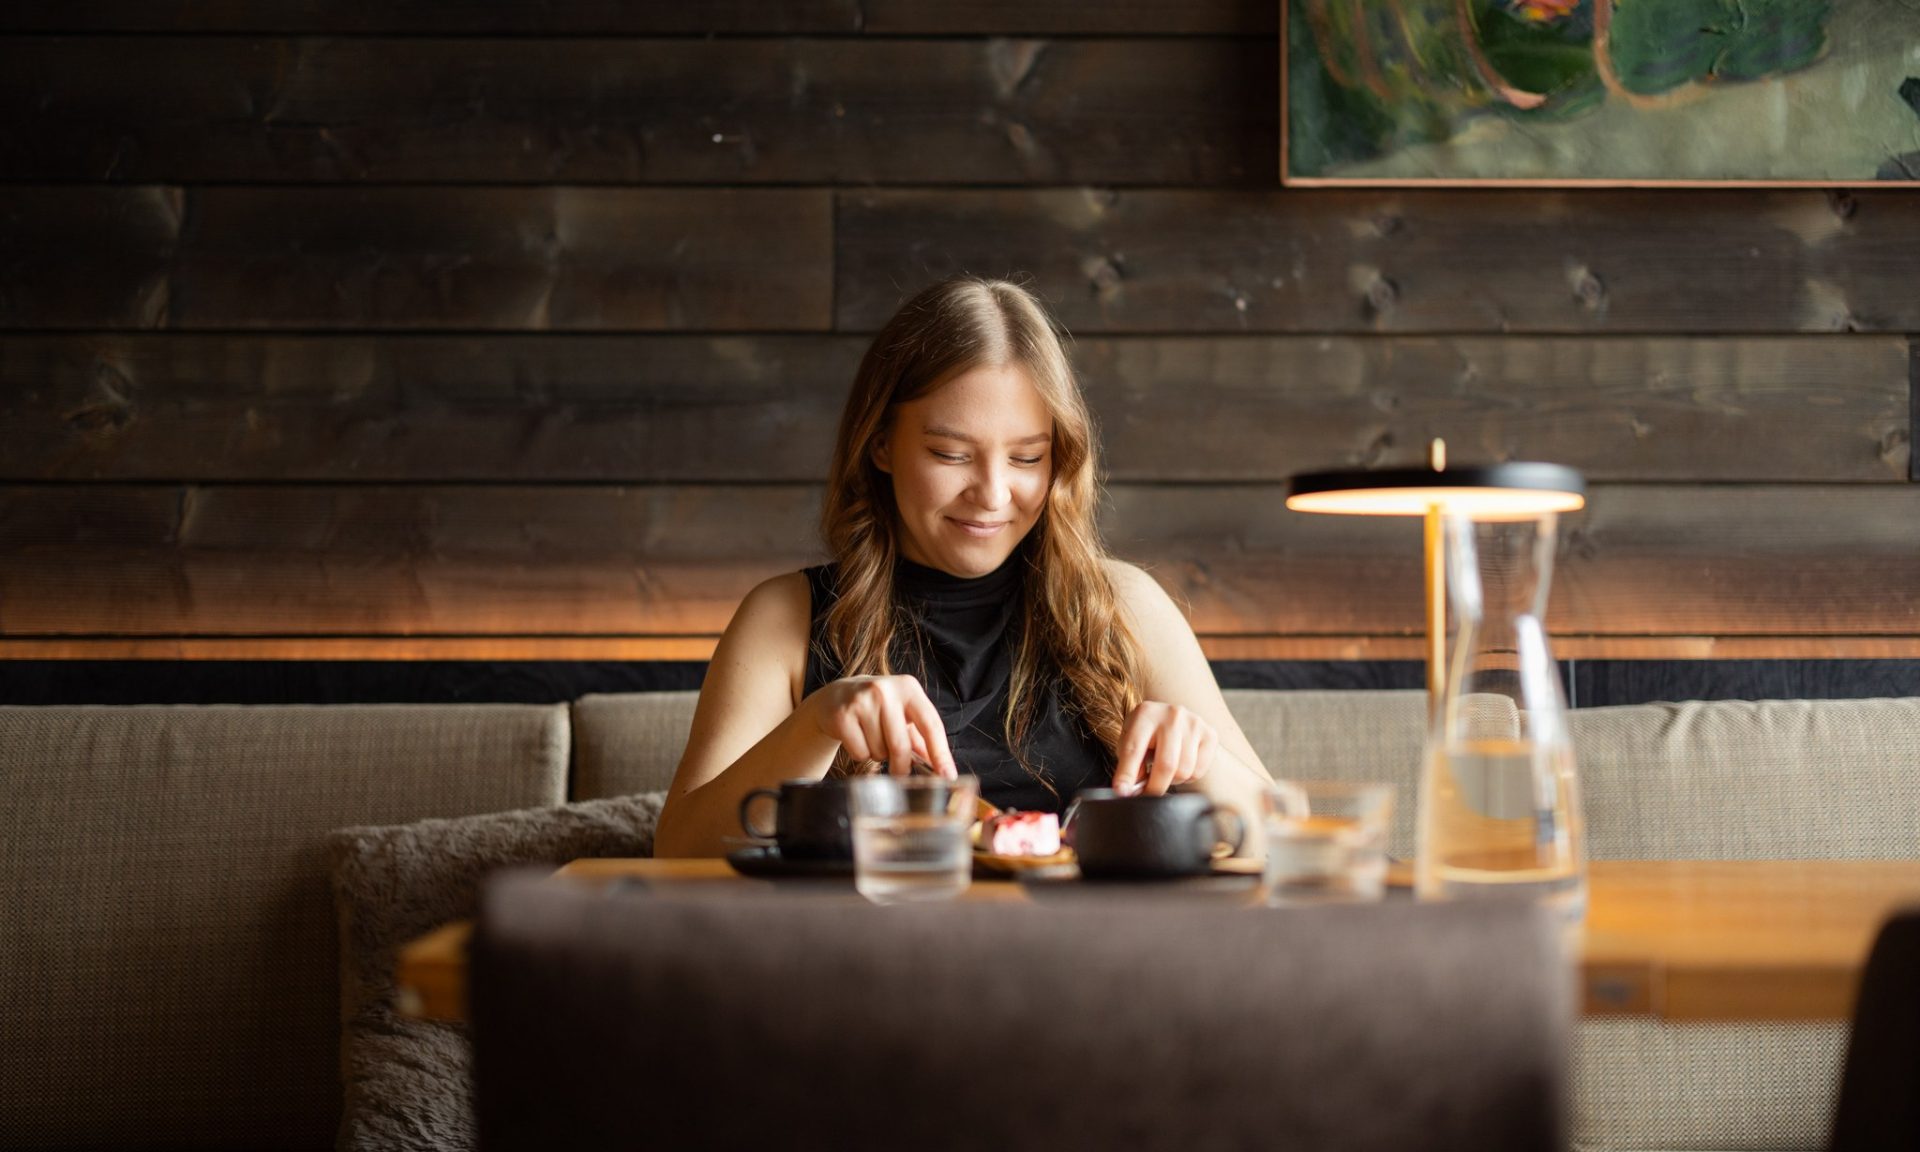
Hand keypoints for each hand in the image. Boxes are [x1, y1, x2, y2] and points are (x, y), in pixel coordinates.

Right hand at [804, 675, 956, 777]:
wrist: (835, 697)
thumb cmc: (877, 708)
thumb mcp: (902, 713)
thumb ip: (922, 738)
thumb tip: (941, 768)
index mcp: (908, 687)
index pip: (931, 724)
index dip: (940, 753)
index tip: (948, 776)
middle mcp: (885, 690)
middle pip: (901, 746)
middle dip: (902, 767)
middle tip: (900, 773)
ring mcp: (862, 701)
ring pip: (879, 752)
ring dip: (878, 755)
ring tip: (871, 738)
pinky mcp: (843, 715)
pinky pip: (860, 753)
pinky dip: (860, 754)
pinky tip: (856, 737)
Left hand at [1111, 701, 1216, 795]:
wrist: (1175, 719)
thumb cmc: (1147, 734)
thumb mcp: (1131, 740)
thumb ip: (1128, 764)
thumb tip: (1128, 790)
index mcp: (1145, 713)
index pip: (1134, 748)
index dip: (1126, 773)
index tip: (1122, 792)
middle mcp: (1172, 715)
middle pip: (1166, 765)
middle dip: (1154, 788)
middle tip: (1147, 796)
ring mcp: (1194, 724)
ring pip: (1183, 771)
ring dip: (1172, 781)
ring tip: (1165, 770)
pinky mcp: (1210, 735)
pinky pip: (1198, 772)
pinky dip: (1187, 777)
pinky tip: (1181, 764)